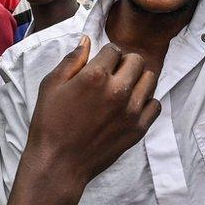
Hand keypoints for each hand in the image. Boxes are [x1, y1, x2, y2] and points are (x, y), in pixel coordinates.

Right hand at [23, 37, 159, 187]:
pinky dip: (145, 101)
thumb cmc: (50, 123)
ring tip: (123, 88)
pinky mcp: (138, 129)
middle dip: (124, 62)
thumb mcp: (51, 85)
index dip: (105, 54)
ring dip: (137, 79)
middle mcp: (118, 90)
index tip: (100, 63)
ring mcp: (131, 111)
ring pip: (150, 79)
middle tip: (112, 73)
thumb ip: (72, 60)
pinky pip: (155, 104)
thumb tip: (87, 40)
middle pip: (136, 60)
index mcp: (95, 76)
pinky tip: (130, 105)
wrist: (59, 163)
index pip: (114, 49)